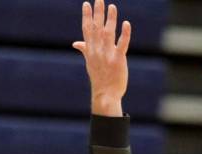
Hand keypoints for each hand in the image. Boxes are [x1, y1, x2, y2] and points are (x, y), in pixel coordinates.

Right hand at [73, 0, 130, 116]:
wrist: (105, 96)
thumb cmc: (99, 79)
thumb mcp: (90, 63)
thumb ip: (85, 50)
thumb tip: (75, 43)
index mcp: (91, 51)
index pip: (87, 31)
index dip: (87, 17)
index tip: (86, 4)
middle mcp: (97, 52)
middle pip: (96, 29)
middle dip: (97, 14)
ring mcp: (107, 56)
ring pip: (108, 34)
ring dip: (110, 20)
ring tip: (112, 6)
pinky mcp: (118, 60)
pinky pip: (122, 45)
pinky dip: (124, 34)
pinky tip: (126, 23)